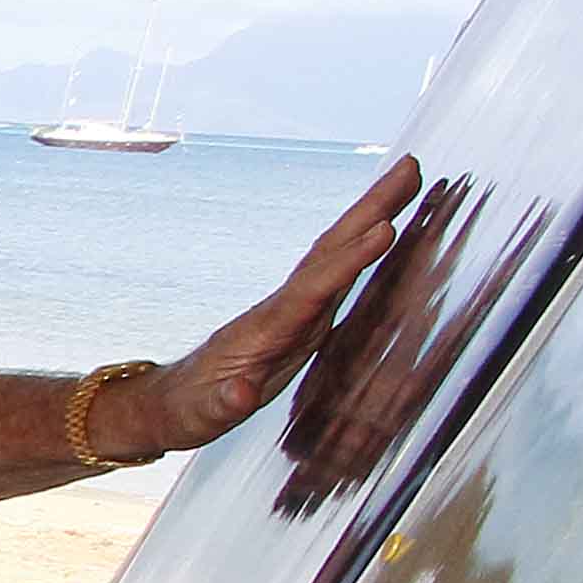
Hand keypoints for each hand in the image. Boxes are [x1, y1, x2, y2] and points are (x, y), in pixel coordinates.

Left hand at [134, 155, 422, 457]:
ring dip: (373, 215)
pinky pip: (340, 271)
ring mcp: (294, 308)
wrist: (172, 402)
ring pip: (337, 252)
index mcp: (266, 329)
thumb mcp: (203, 415)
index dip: (349, 262)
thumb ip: (225, 403)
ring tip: (409, 178)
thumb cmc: (191, 409)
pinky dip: (365, 246)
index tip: (385, 230)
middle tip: (410, 167)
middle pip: (331, 251)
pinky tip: (388, 228)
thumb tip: (241, 394)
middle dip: (371, 211)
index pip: (314, 289)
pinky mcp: (302, 317)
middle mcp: (283, 308)